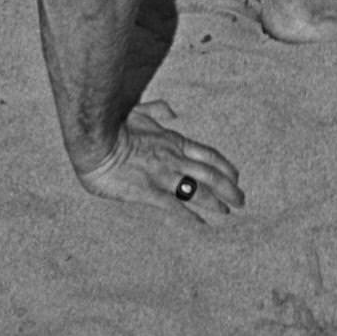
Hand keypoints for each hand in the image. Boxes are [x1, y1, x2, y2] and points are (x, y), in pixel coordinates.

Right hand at [75, 100, 243, 223]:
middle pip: (209, 174)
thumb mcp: (140, 111)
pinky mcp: (147, 191)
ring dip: (215, 201)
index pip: (207, 154)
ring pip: (197, 190)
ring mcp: (162, 175)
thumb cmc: (114, 124)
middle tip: (241, 200)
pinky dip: (189, 215)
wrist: (95, 140)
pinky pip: (173, 206)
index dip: (224, 166)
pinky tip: (201, 224)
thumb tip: (172, 112)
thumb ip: (158, 111)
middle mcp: (173, 158)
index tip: (236, 176)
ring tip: (228, 212)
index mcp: (173, 141)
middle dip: (228, 188)